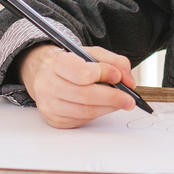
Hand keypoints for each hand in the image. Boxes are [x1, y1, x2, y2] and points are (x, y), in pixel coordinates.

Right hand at [17, 43, 136, 128]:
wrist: (45, 75)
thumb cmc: (71, 63)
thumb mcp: (91, 53)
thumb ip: (114, 62)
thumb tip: (129, 81)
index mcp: (56, 63)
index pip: (83, 73)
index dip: (103, 74)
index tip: (118, 76)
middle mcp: (48, 85)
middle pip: (86, 96)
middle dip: (112, 98)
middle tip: (129, 99)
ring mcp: (49, 105)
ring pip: (86, 111)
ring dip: (108, 108)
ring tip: (120, 102)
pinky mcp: (55, 120)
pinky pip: (82, 120)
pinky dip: (97, 113)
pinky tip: (103, 106)